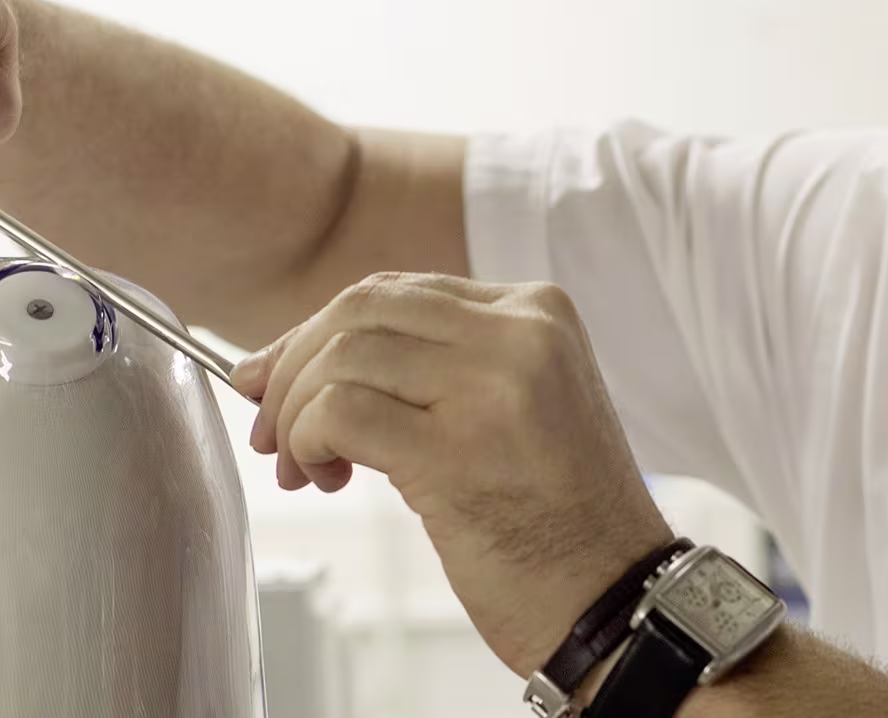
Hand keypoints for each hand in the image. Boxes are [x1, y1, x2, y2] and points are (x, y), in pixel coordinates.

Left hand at [231, 271, 674, 676]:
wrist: (615, 597)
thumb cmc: (557, 518)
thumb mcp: (513, 403)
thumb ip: (432, 364)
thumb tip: (291, 359)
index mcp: (539, 310)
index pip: (399, 291)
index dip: (320, 332)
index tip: (281, 380)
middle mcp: (522, 332)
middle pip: (361, 308)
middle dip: (294, 364)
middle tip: (272, 427)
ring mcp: (493, 385)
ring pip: (342, 356)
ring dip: (295, 414)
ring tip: (307, 467)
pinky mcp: (457, 449)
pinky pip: (339, 410)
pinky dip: (307, 439)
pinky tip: (322, 474)